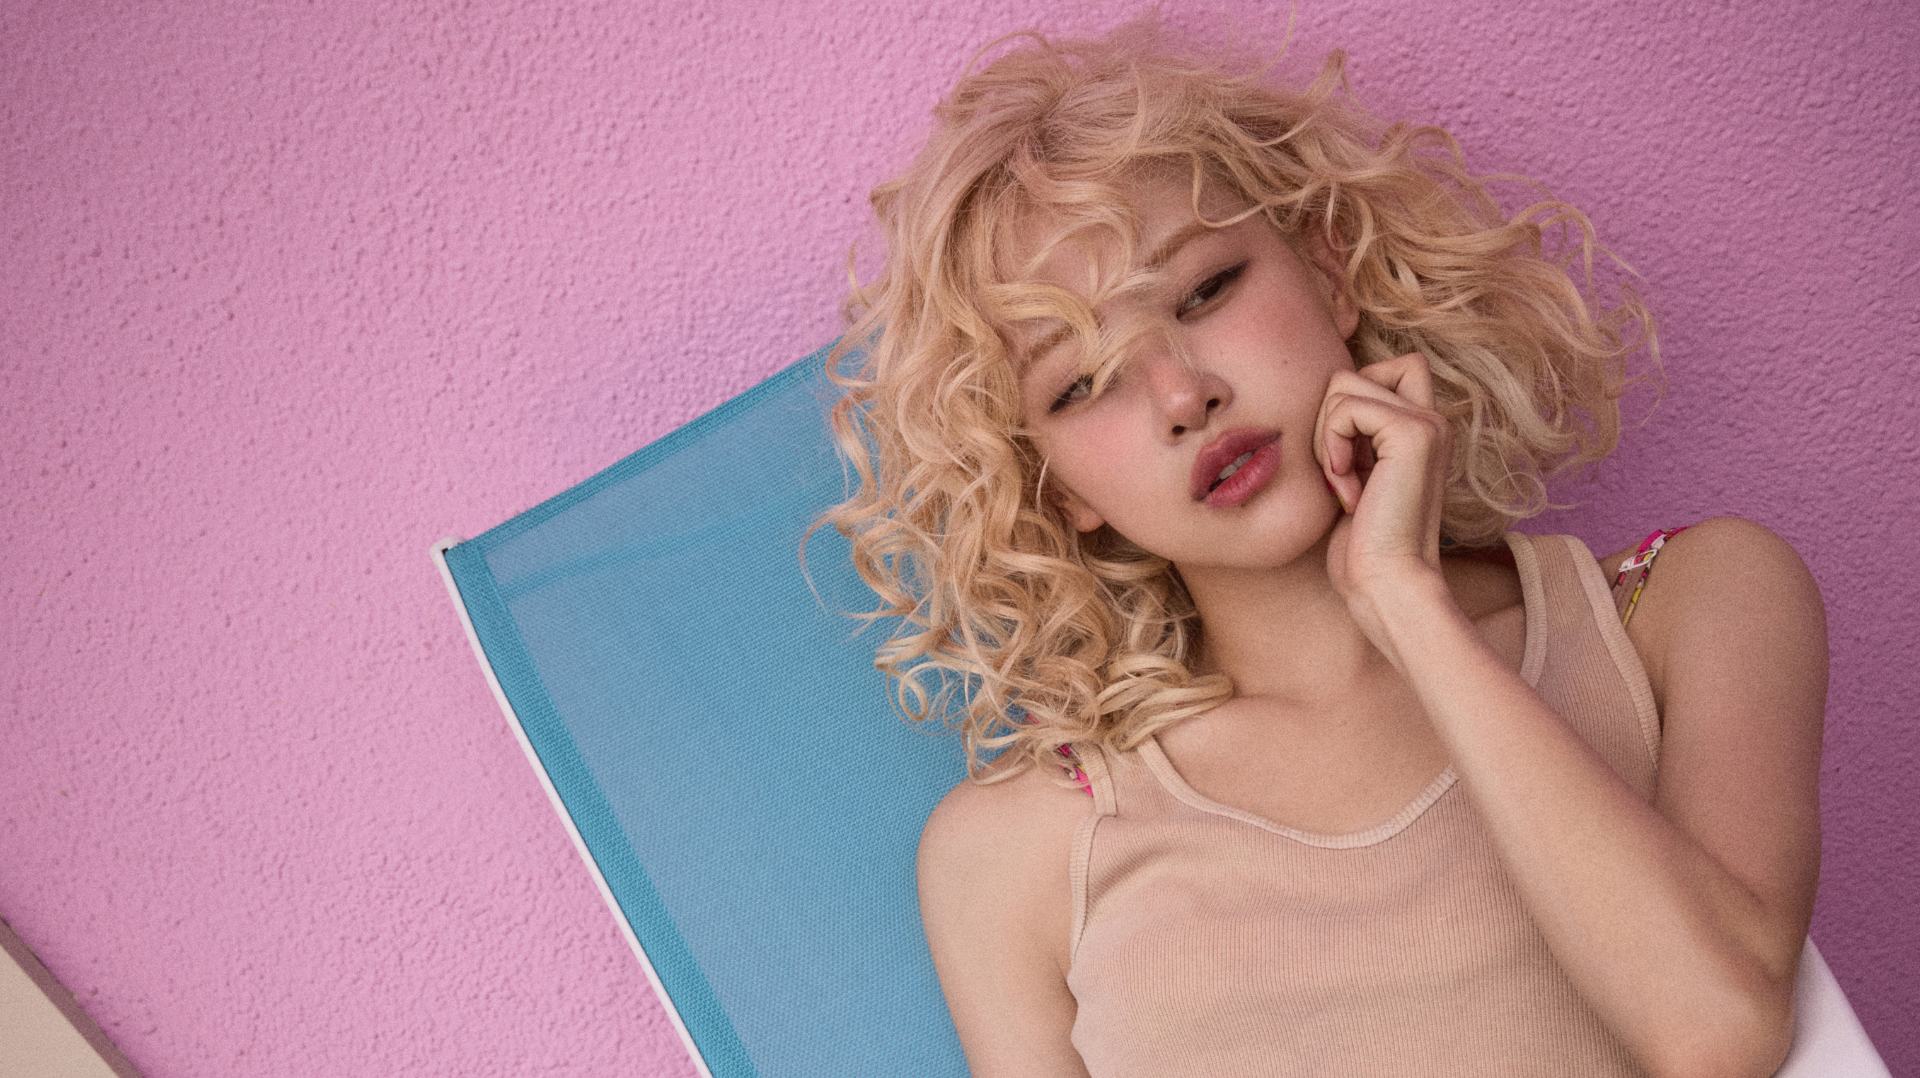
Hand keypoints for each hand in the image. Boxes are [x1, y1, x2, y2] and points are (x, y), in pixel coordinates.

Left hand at [1313, 352, 1452, 634]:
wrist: (1387, 584)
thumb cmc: (1362, 546)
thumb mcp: (1352, 477)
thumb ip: (1350, 435)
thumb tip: (1320, 398)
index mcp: (1419, 429)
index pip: (1381, 368)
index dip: (1344, 400)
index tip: (1341, 458)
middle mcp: (1431, 420)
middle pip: (1351, 372)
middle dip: (1326, 419)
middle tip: (1339, 472)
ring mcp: (1427, 423)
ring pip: (1343, 384)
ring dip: (1325, 437)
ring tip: (1345, 483)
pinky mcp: (1413, 433)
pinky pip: (1344, 408)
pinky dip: (1330, 446)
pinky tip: (1348, 488)